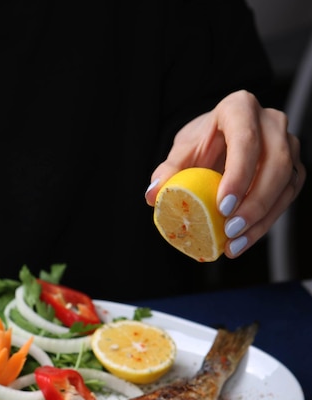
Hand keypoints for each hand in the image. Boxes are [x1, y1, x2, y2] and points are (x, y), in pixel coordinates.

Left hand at [145, 90, 305, 257]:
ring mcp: (288, 145)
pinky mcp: (293, 168)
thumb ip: (168, 170)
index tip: (223, 206)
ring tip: (235, 242)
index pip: (246, 140)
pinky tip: (243, 240)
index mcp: (240, 108)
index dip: (238, 175)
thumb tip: (153, 195)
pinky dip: (266, 223)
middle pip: (275, 164)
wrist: (220, 140)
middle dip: (254, 203)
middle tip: (230, 230)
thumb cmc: (202, 142)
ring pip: (285, 183)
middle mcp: (271, 123)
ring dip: (262, 219)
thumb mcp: (182, 151)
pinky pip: (286, 198)